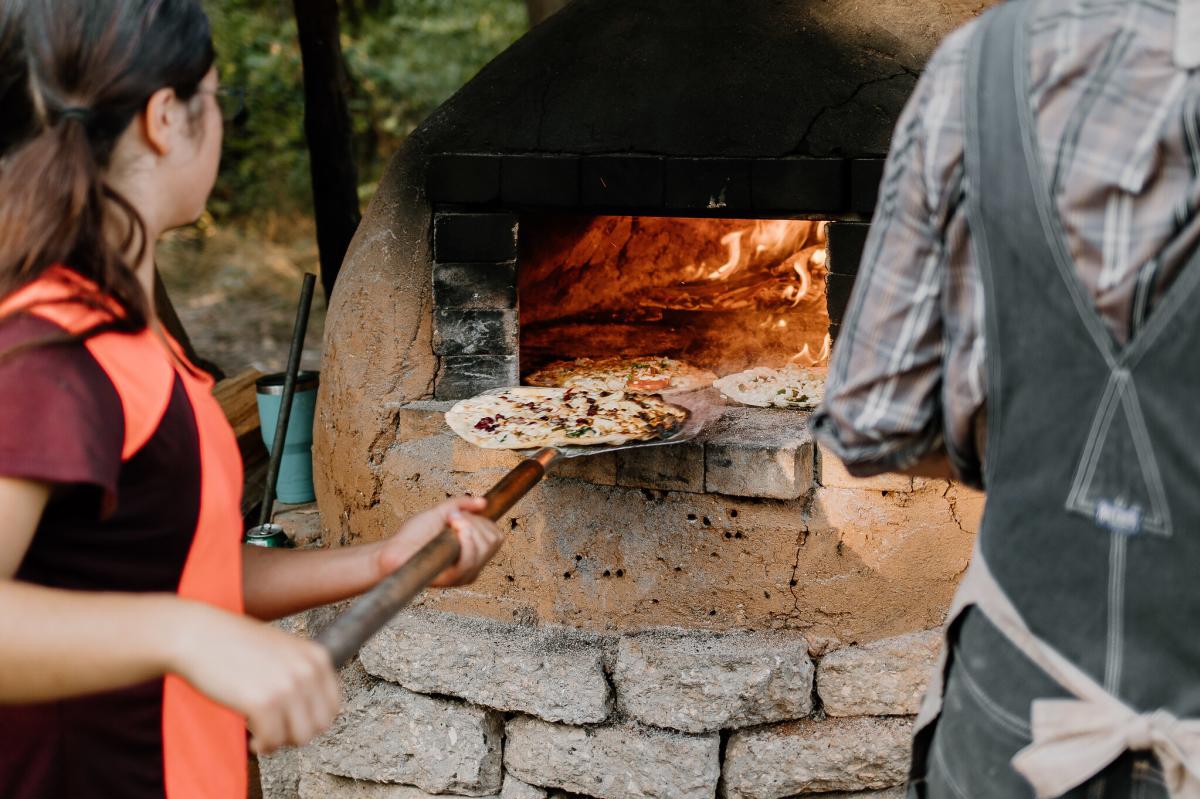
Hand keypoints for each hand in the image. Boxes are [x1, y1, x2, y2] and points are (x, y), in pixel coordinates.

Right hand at [168, 604, 340, 753]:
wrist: (198, 635)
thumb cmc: (234, 643)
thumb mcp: (283, 650)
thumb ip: (303, 673)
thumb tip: (314, 711)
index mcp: (316, 656)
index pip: (333, 706)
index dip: (312, 721)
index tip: (293, 723)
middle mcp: (307, 671)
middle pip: (320, 725)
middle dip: (297, 734)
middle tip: (276, 730)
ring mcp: (287, 686)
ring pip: (300, 737)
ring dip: (280, 741)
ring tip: (263, 733)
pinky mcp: (263, 702)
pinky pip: (272, 740)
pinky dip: (262, 746)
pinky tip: (251, 738)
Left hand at [375, 496, 504, 587]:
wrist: (393, 552)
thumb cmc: (411, 536)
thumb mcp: (439, 512)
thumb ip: (461, 504)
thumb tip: (483, 502)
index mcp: (472, 551)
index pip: (495, 536)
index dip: (482, 521)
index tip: (459, 514)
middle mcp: (472, 564)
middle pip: (493, 540)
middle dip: (475, 522)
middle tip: (453, 518)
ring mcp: (464, 574)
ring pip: (484, 548)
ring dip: (469, 528)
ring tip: (451, 523)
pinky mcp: (454, 579)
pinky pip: (470, 561)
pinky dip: (465, 541)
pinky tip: (453, 532)